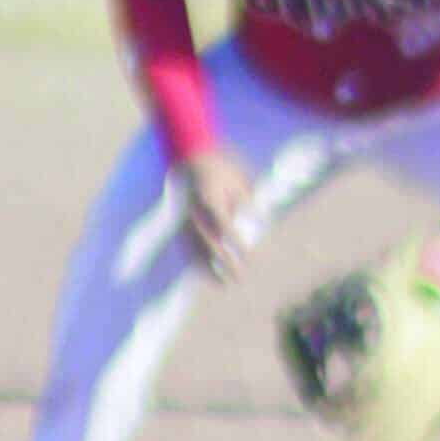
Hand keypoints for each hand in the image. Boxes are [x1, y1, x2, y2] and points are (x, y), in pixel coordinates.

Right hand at [175, 149, 255, 281]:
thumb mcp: (239, 182)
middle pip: (207, 242)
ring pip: (194, 247)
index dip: (237, 242)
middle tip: (240, 277)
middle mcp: (193, 210)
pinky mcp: (179, 220)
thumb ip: (248, 204)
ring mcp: (184, 216)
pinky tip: (207, 274)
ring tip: (223, 284)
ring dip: (208, 268)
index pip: (224, 226)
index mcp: (209, 198)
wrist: (191, 156)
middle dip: (223, 262)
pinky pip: (187, 244)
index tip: (252, 256)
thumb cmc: (222, 168)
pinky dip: (196, 260)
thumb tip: (260, 226)